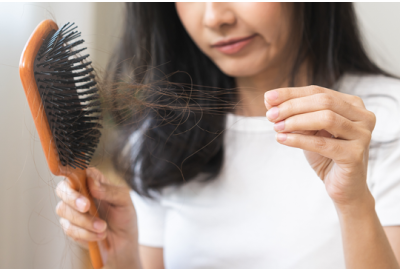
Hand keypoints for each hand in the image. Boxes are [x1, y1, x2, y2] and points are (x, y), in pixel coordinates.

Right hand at [55, 167, 140, 267]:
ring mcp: (72, 210)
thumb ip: (110, 190)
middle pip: (62, 189)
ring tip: (104, 227)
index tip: (82, 186)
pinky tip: (100, 235)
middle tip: (87, 207)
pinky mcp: (70, 227)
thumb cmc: (124, 216)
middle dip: (73, 199)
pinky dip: (86, 233)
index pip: (76, 172)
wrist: (124, 241)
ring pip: (64, 210)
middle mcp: (78, 192)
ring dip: (85, 220)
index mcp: (91, 180)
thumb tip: (92, 183)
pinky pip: (70, 228)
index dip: (73, 176)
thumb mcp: (124, 200)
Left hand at [264, 86, 375, 207]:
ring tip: (277, 127)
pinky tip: (282, 140)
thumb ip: (293, 113)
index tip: (268, 98)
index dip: (291, 93)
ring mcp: (362, 135)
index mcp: (352, 104)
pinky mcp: (355, 155)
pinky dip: (299, 140)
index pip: (318, 91)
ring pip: (326, 118)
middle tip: (271, 115)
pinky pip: (323, 144)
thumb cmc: (325, 153)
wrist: (342, 186)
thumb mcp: (308, 129)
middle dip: (292, 106)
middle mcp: (362, 116)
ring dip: (296, 122)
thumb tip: (268, 98)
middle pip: (323, 101)